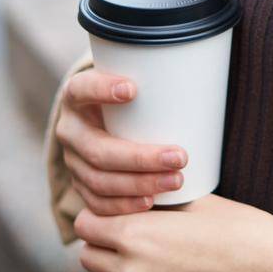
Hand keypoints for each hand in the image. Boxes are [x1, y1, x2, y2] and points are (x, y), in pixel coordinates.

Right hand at [55, 66, 189, 212]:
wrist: (106, 118)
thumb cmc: (131, 97)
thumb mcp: (133, 79)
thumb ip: (153, 75)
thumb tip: (202, 66)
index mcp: (76, 95)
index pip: (82, 89)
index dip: (102, 90)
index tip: (133, 89)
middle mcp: (70, 129)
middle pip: (98, 149)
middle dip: (141, 157)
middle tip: (180, 157)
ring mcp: (73, 161)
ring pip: (99, 180)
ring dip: (139, 184)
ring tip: (176, 180)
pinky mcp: (81, 185)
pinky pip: (97, 203)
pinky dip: (124, 205)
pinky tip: (150, 201)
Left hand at [73, 193, 272, 271]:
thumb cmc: (239, 229)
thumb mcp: (192, 202)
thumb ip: (154, 204)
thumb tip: (134, 199)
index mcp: (135, 235)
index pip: (85, 226)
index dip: (96, 217)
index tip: (109, 214)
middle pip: (89, 260)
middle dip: (103, 245)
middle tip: (127, 235)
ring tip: (149, 260)